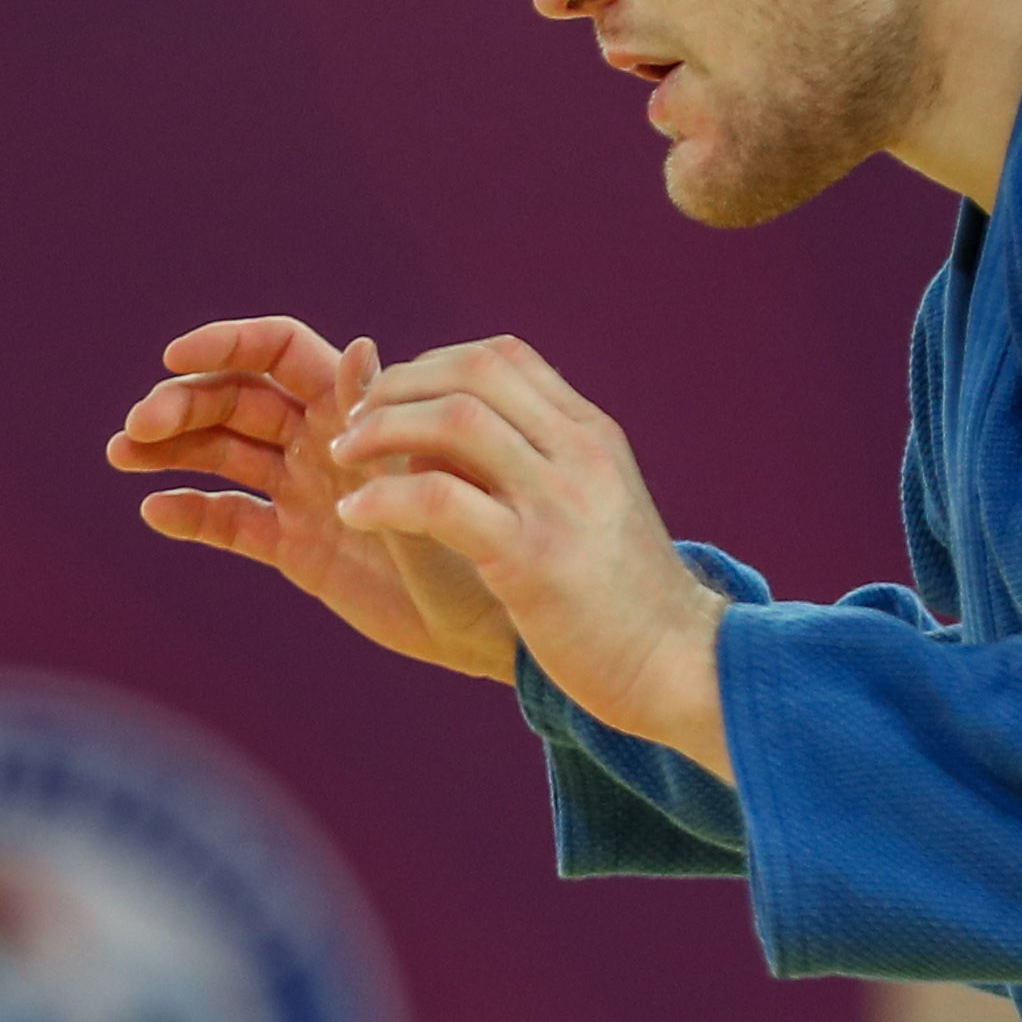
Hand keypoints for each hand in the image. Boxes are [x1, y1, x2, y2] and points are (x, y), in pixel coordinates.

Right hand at [106, 316, 519, 680]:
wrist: (490, 626)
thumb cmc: (477, 541)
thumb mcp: (432, 479)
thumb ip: (383, 422)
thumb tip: (358, 345)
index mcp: (351, 407)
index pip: (276, 352)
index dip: (224, 345)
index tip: (172, 358)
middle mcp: (320, 440)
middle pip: (234, 400)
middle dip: (182, 404)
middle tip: (137, 428)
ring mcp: (302, 492)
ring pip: (220, 454)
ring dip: (169, 448)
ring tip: (120, 453)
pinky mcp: (294, 547)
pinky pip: (230, 520)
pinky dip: (189, 512)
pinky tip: (153, 510)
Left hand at [325, 335, 731, 777]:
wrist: (680, 664)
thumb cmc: (624, 598)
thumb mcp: (593, 508)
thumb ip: (539, 466)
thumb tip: (450, 440)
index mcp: (591, 435)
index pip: (503, 357)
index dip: (432, 365)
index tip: (393, 400)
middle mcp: (578, 453)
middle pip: (473, 372)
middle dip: (397, 387)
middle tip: (353, 423)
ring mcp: (558, 501)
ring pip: (453, 421)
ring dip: (380, 429)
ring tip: (341, 456)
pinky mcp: (532, 558)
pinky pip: (438, 501)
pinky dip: (382, 497)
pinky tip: (352, 512)